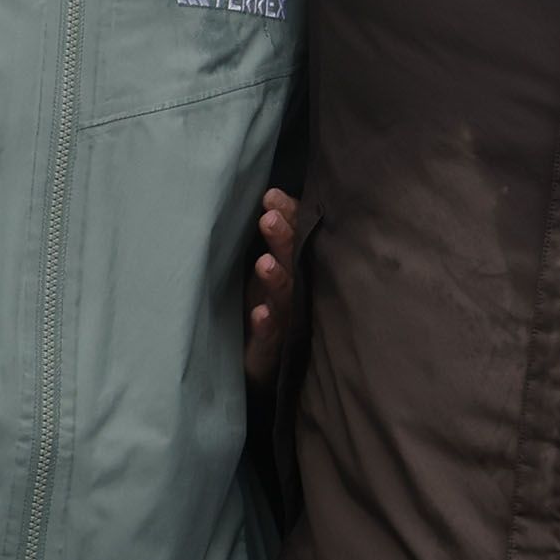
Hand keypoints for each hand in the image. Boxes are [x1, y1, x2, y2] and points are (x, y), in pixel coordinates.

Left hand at [243, 189, 300, 387]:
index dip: (289, 216)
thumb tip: (271, 196)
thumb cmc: (270, 305)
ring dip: (276, 279)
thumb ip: (279, 237)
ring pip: (285, 296)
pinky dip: (267, 324)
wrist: (267, 362)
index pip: (299, 236)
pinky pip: (270, 336)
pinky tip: (260, 313)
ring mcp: (288, 320)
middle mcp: (298, 291)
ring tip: (264, 263)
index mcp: (298, 267)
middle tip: (268, 219)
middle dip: (284, 239)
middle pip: (295, 262)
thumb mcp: (273, 267)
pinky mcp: (272, 348)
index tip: (272, 197)